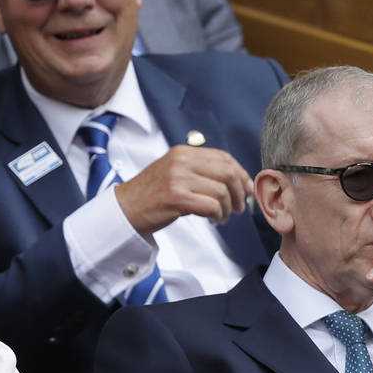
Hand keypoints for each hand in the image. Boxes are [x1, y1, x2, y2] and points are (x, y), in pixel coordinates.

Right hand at [115, 145, 251, 235]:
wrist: (124, 209)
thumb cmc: (150, 195)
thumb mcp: (173, 171)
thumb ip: (198, 170)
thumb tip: (235, 179)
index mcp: (182, 152)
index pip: (223, 157)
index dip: (240, 173)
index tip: (247, 188)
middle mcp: (181, 161)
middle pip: (227, 172)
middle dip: (239, 192)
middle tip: (239, 206)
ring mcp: (178, 179)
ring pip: (221, 191)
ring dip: (227, 208)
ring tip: (221, 217)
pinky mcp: (177, 198)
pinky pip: (211, 206)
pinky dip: (218, 215)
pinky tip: (213, 220)